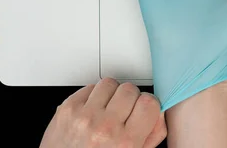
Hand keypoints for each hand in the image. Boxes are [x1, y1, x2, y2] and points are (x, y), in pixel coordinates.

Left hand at [39, 78, 166, 147]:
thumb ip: (151, 135)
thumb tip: (159, 111)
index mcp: (125, 143)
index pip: (149, 102)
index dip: (147, 104)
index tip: (143, 110)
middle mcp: (105, 128)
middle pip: (130, 89)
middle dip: (129, 99)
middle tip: (122, 113)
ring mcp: (84, 116)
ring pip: (110, 83)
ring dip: (110, 95)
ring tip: (105, 111)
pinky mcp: (67, 108)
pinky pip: (89, 87)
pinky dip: (92, 97)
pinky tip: (91, 112)